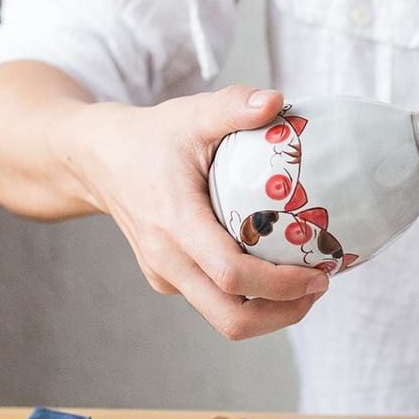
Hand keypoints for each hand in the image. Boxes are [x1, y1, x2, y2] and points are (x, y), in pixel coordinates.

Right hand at [63, 85, 327, 338]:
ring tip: (308, 287)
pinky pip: (213, 302)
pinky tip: (276, 272)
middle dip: (283, 313)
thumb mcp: (191, 115)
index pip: (231, 274)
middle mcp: (166, 259)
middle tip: (320, 287)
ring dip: (271, 312)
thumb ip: (232, 106)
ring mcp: (164, 275)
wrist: (99, 159)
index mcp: (174, 222)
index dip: (280, 285)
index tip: (320, 275)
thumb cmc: (151, 137)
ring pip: (223, 318)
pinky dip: (250, 299)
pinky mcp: (168, 280)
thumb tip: (276, 100)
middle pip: (230, 317)